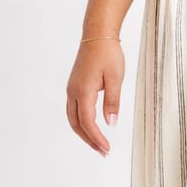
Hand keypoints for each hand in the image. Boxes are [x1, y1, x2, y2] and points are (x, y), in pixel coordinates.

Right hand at [66, 38, 124, 155]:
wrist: (97, 35)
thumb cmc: (108, 54)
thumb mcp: (115, 78)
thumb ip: (112, 101)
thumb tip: (111, 123)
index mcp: (83, 91)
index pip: (88, 122)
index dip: (96, 138)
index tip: (106, 148)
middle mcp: (73, 92)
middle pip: (77, 124)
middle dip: (89, 140)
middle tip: (103, 151)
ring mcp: (71, 89)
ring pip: (73, 118)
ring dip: (84, 133)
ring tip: (98, 144)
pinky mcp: (74, 87)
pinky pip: (74, 110)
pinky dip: (81, 123)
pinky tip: (92, 127)